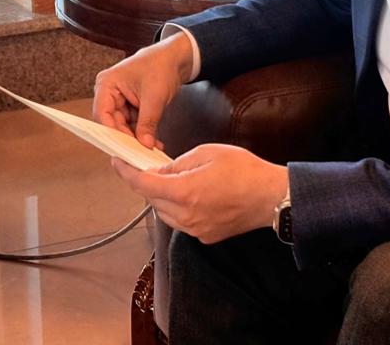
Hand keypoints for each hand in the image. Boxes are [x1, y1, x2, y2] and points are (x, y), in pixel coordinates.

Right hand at [92, 32, 194, 148]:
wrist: (175, 58)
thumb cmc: (161, 65)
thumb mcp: (154, 97)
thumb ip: (148, 122)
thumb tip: (145, 144)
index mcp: (107, 84)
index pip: (102, 114)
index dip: (113, 132)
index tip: (125, 148)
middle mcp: (110, 92)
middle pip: (112, 123)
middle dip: (128, 138)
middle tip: (141, 152)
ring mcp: (120, 99)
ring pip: (124, 126)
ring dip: (137, 138)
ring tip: (151, 148)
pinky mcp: (131, 105)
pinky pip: (133, 124)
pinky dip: (143, 133)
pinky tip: (153, 141)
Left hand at [111, 144, 287, 243]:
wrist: (272, 197)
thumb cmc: (244, 171)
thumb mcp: (206, 153)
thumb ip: (177, 164)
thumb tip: (158, 172)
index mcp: (185, 192)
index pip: (143, 185)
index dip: (126, 173)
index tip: (117, 162)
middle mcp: (186, 216)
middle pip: (151, 200)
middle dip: (145, 183)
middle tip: (144, 166)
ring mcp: (195, 229)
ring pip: (164, 213)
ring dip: (161, 197)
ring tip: (170, 180)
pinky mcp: (204, 236)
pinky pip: (180, 221)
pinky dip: (176, 208)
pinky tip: (187, 194)